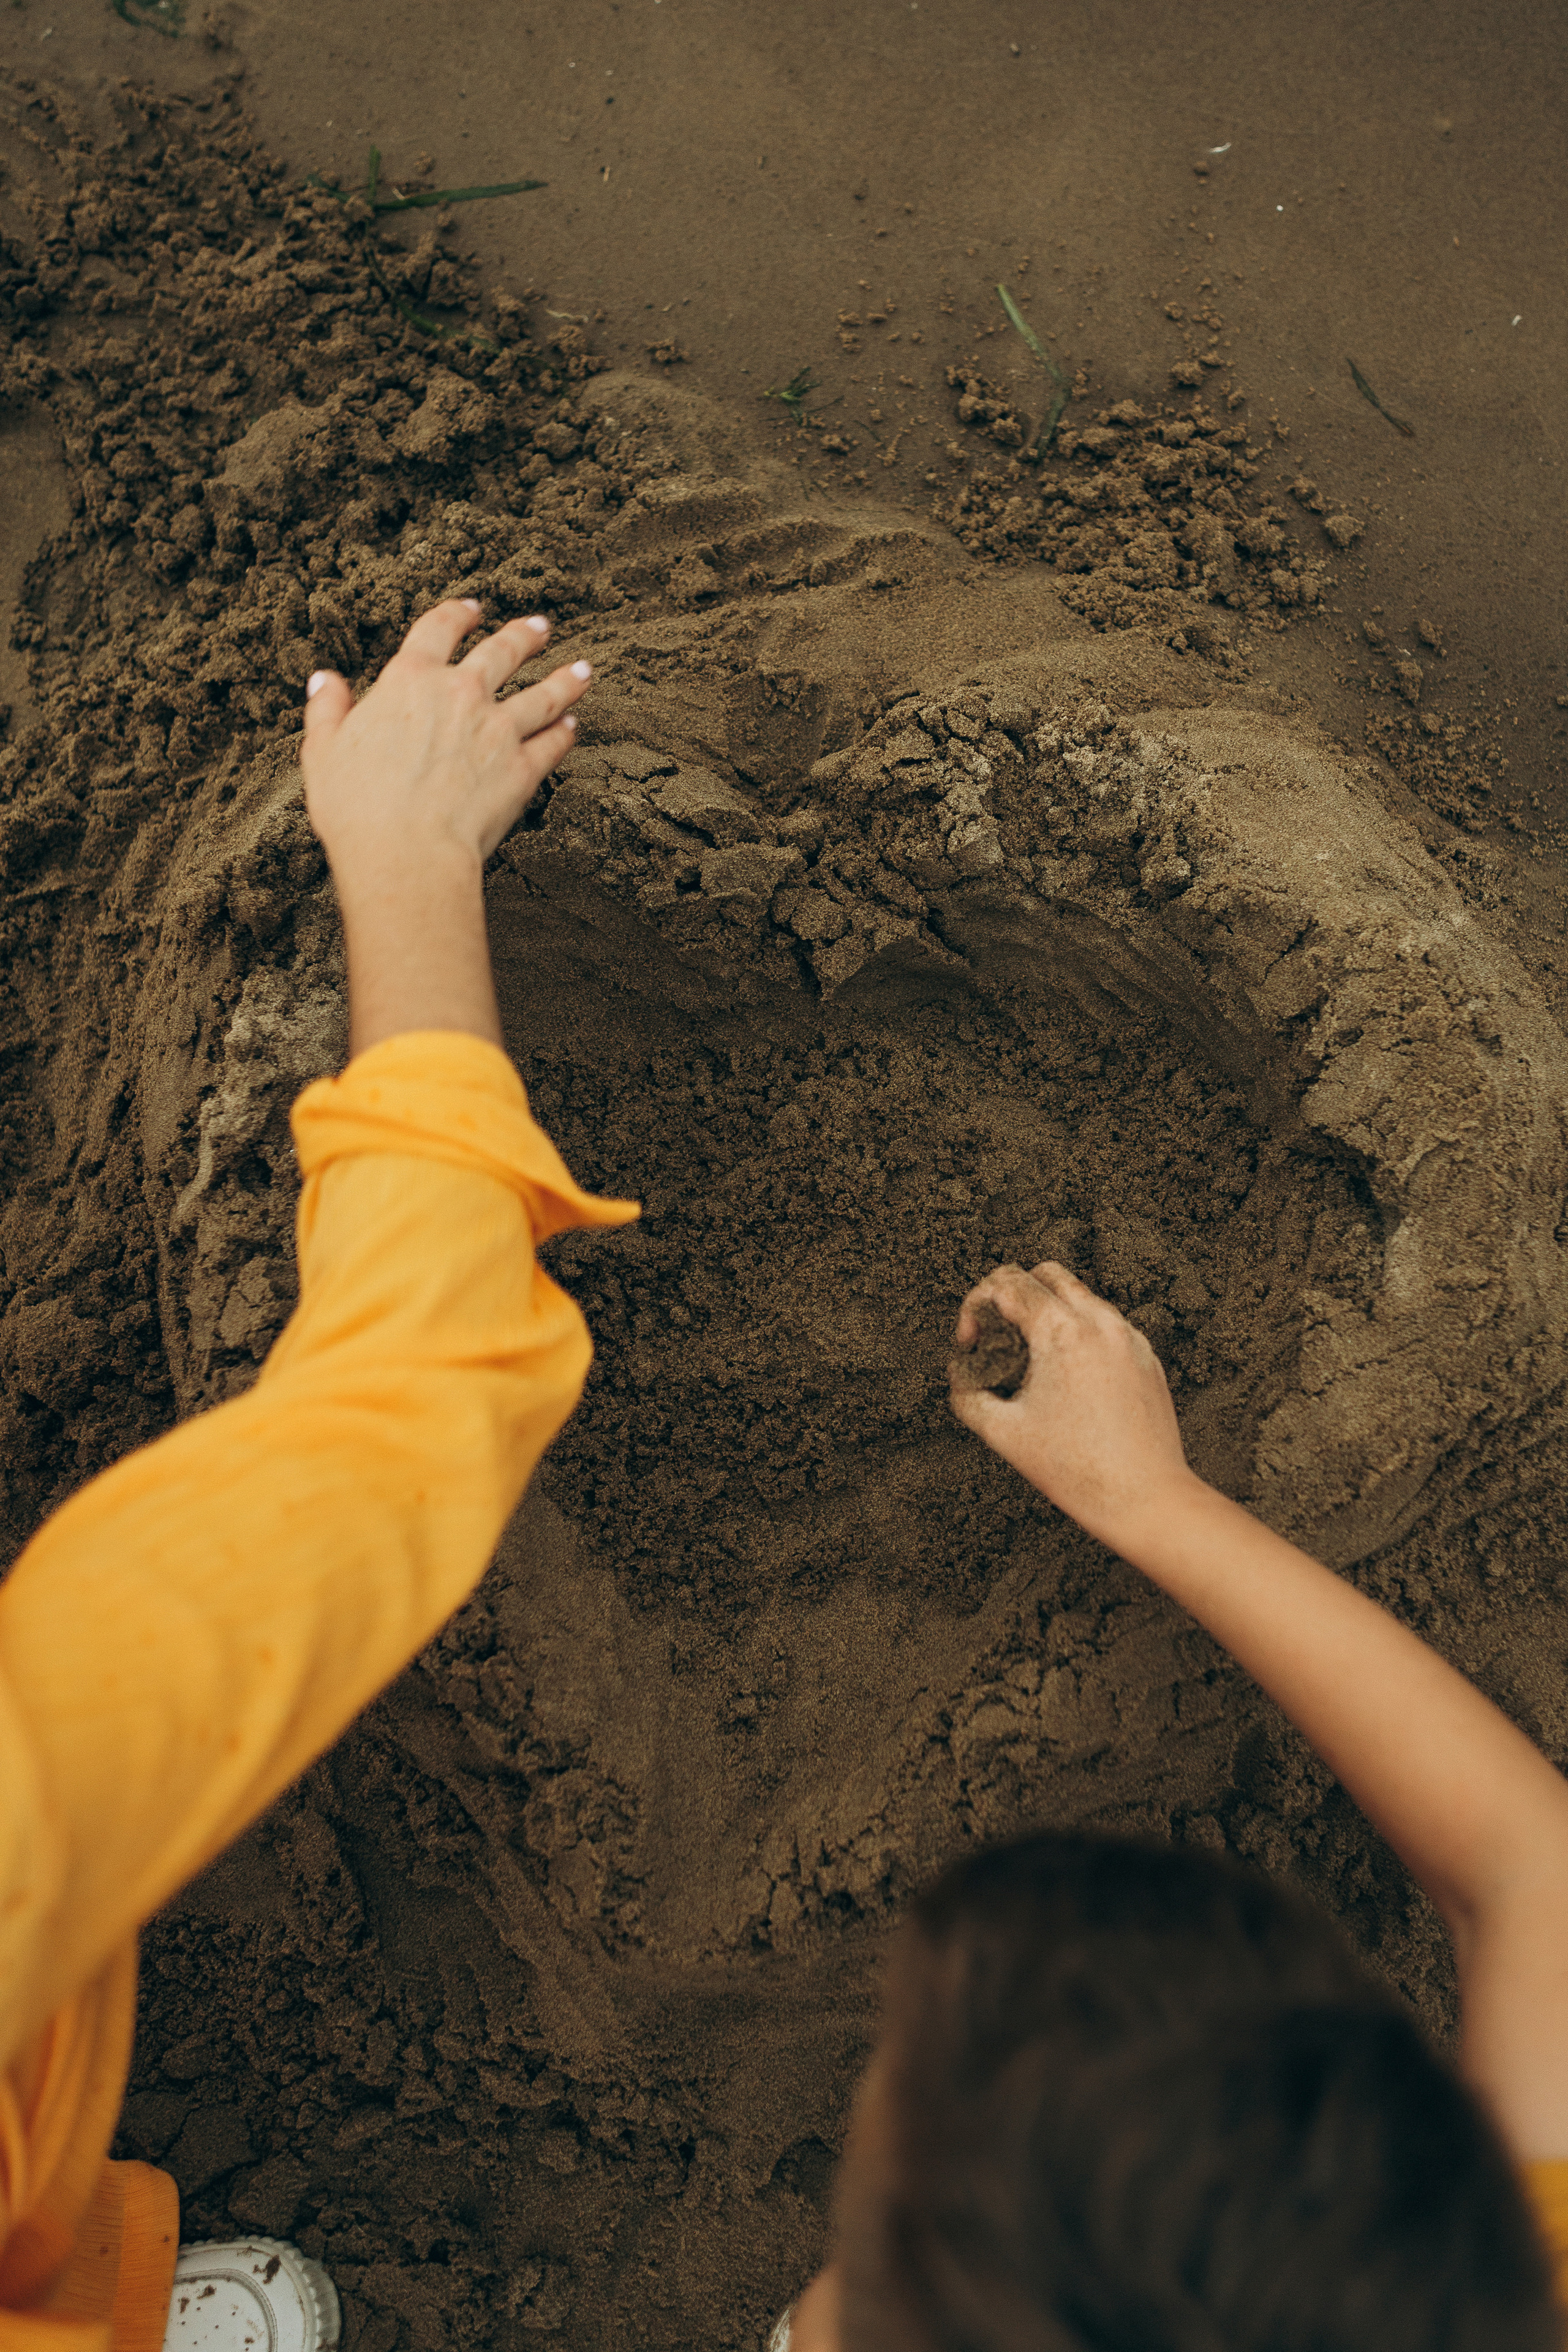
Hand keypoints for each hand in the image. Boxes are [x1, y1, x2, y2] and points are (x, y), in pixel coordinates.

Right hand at [298, 600, 593, 1057]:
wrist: (406, 853)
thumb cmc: (356, 807)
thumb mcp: (323, 751)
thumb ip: (327, 710)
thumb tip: (324, 681)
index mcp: (410, 679)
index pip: (438, 629)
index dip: (457, 614)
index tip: (472, 609)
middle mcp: (461, 693)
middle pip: (502, 651)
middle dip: (524, 636)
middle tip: (540, 628)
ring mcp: (498, 729)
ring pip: (543, 693)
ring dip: (565, 679)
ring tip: (583, 670)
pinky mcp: (523, 768)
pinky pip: (552, 743)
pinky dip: (564, 733)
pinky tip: (573, 727)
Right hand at [948, 1262, 1195, 1545]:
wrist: (1145, 1498)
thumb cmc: (1075, 1469)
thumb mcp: (1002, 1432)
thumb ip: (967, 1392)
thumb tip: (961, 1371)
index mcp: (1061, 1331)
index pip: (1007, 1283)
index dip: (975, 1306)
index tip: (970, 1343)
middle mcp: (1100, 1322)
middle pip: (1046, 1273)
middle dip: (1012, 1295)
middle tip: (998, 1337)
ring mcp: (1129, 1337)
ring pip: (1080, 1296)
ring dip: (1047, 1314)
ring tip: (1032, 1363)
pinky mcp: (1146, 1356)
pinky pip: (1106, 1325)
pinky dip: (1079, 1334)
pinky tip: (1068, 1380)